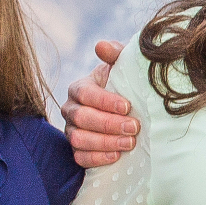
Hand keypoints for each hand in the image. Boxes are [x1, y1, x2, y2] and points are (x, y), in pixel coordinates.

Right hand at [66, 40, 139, 167]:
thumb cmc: (124, 86)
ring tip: (129, 143)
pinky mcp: (77, 150)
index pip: (85, 93)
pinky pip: (80, 157)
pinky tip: (116, 156)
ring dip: (105, 143)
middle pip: (82, 118)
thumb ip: (115, 54)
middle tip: (133, 127)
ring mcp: (72, 131)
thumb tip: (101, 46)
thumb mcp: (122, 68)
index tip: (127, 106)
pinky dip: (97, 158)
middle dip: (109, 124)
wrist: (128, 112)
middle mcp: (71, 110)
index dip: (105, 101)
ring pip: (79, 140)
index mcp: (79, 88)